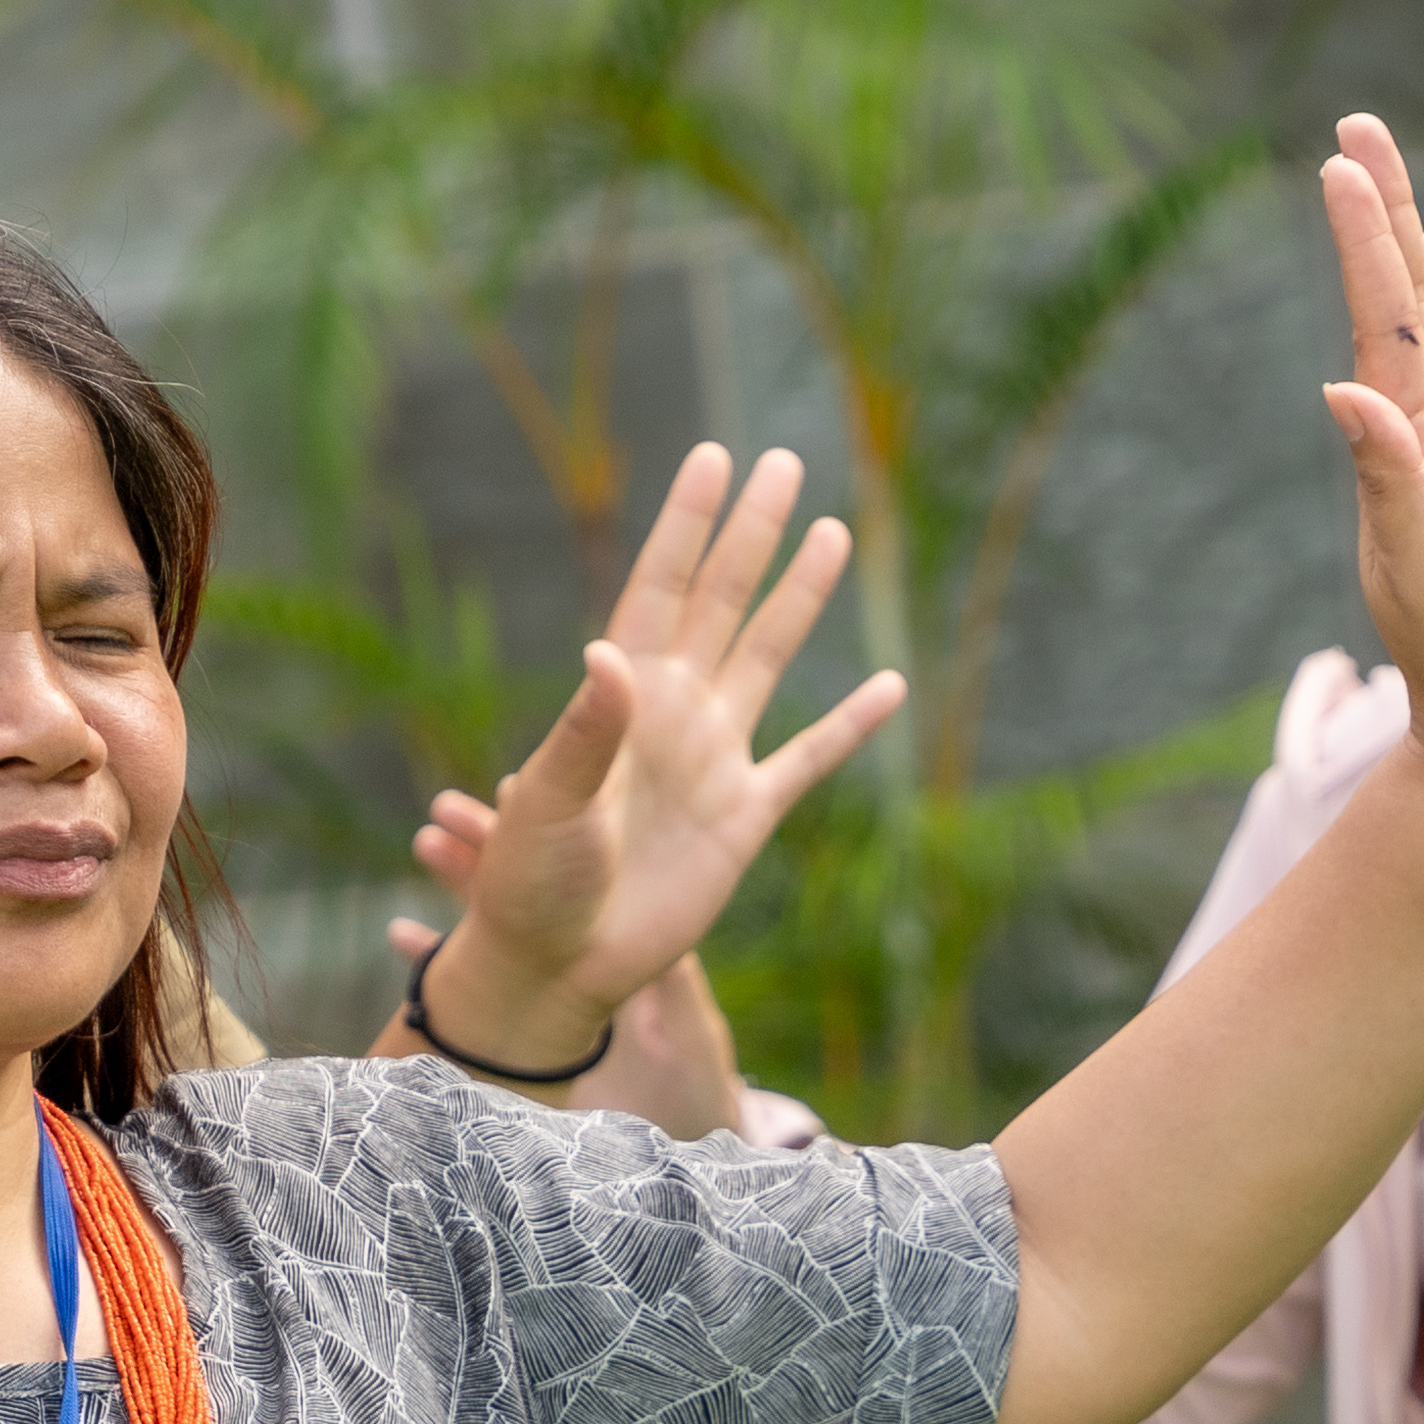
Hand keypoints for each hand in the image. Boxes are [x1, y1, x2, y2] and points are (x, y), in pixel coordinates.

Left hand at [397, 441, 906, 1099]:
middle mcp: (674, 710)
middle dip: (750, 533)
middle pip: (723, 602)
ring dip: (799, 598)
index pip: (660, 588)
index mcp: (620, 694)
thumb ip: (587, 729)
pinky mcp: (745, 817)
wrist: (559, 964)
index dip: (687, 526)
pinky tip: (889, 687)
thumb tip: (610, 653)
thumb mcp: (549, 800)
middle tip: (781, 460)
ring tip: (831, 532)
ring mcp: (714, 759)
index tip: (713, 458)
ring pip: (769, 658)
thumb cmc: (534, 880)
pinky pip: (808, 761)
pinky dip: (850, 727)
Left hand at [1309, 115, 1423, 782]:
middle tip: (1358, 129)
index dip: (1369, 244)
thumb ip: (1392, 489)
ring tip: (1382, 178)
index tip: (1344, 163)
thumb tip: (1342, 396)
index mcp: (1407, 453)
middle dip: (1382, 216)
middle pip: (1405, 304)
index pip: (1386, 326)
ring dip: (1410, 252)